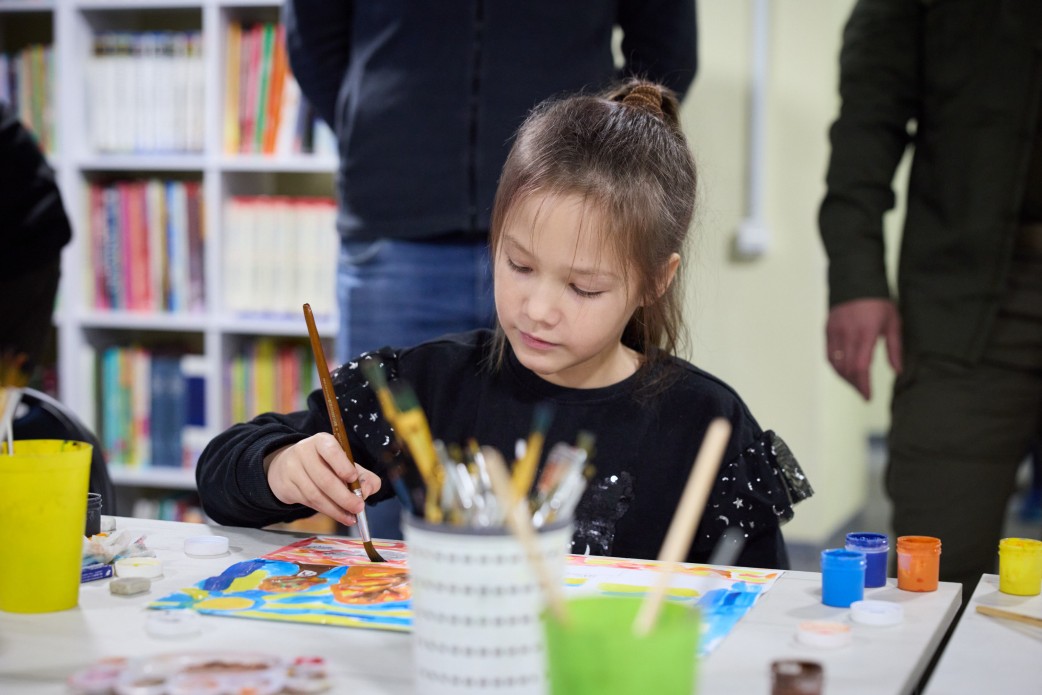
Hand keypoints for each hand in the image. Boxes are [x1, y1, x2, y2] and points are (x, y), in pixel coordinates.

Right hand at [264, 433, 381, 525]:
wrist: (288, 466)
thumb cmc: (325, 464)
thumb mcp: (345, 463)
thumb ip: (364, 476)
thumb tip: (366, 490)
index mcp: (322, 441)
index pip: (331, 450)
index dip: (343, 465)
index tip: (353, 478)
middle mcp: (304, 453)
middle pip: (324, 479)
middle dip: (344, 497)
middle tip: (358, 507)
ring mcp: (292, 470)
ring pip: (315, 494)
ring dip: (336, 509)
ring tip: (351, 517)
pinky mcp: (286, 487)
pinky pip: (308, 502)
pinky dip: (326, 511)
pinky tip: (339, 515)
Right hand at [825, 298, 902, 399]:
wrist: (856, 279)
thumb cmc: (879, 302)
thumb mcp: (893, 322)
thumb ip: (894, 348)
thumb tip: (897, 370)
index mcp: (866, 332)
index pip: (860, 366)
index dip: (864, 385)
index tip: (869, 397)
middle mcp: (848, 333)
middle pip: (846, 369)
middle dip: (855, 385)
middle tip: (864, 393)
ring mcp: (835, 331)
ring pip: (835, 364)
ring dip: (844, 378)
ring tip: (855, 384)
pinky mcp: (827, 329)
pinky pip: (828, 355)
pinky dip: (835, 367)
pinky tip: (844, 371)